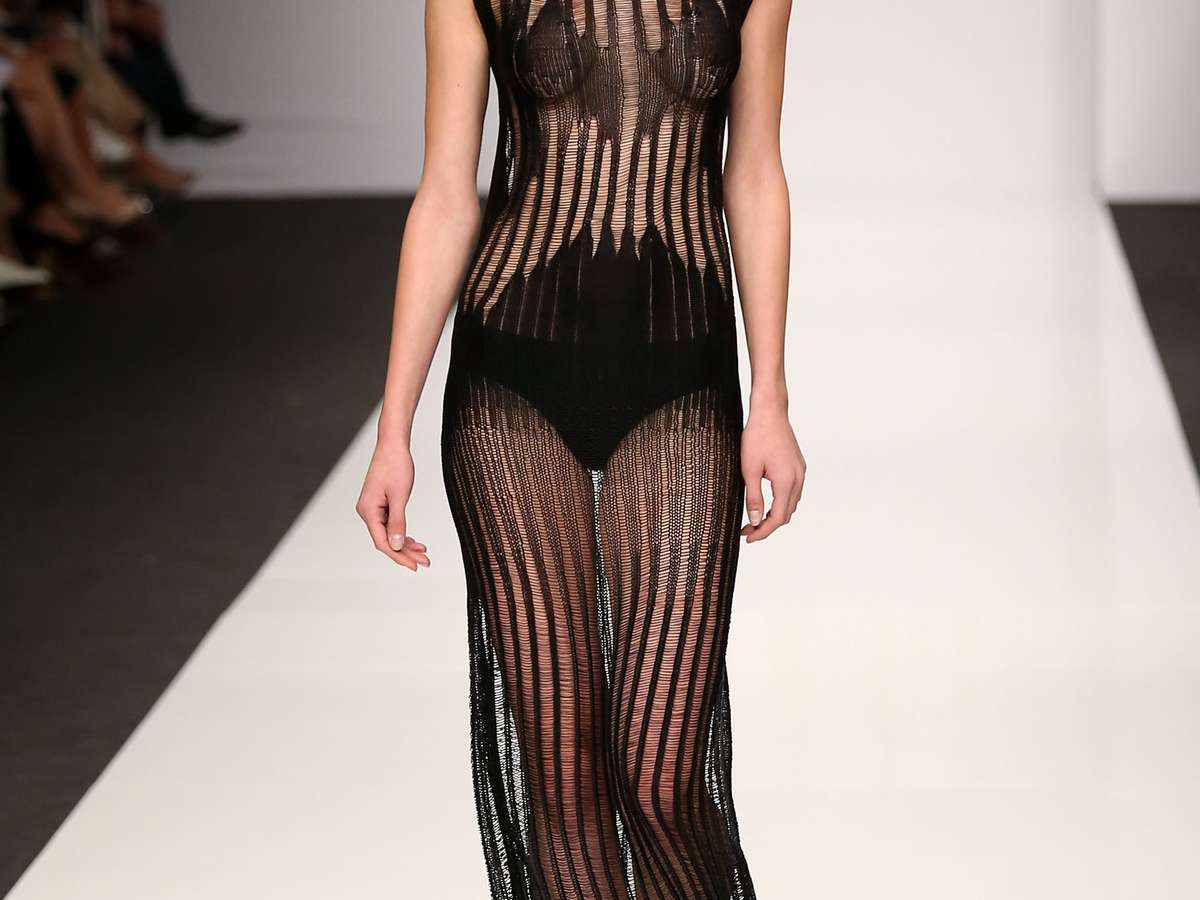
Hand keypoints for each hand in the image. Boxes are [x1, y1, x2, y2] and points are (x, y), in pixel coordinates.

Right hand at [356, 439, 429, 570]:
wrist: (393, 445)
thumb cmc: (396, 466)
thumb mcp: (400, 496)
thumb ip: (397, 522)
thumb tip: (397, 545)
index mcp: (368, 511)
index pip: (382, 542)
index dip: (399, 556)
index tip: (414, 566)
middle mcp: (367, 511)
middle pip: (386, 540)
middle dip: (406, 552)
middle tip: (424, 562)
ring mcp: (373, 508)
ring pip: (389, 533)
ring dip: (406, 544)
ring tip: (423, 553)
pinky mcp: (380, 503)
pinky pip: (390, 524)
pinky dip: (403, 532)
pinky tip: (415, 540)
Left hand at [740, 408, 806, 542]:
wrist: (770, 412)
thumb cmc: (757, 437)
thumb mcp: (749, 470)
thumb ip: (753, 497)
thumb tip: (754, 520)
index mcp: (787, 482)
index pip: (778, 518)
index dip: (763, 531)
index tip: (748, 537)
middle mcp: (798, 479)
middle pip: (786, 514)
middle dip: (768, 525)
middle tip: (748, 530)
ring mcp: (800, 472)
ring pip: (791, 503)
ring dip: (775, 514)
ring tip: (755, 518)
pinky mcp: (797, 466)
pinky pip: (793, 491)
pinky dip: (781, 502)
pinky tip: (767, 502)